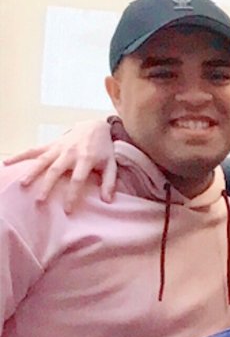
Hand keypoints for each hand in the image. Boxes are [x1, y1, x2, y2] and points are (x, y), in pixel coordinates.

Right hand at [4, 119, 118, 208]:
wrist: (94, 126)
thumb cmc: (103, 149)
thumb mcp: (111, 165)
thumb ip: (109, 183)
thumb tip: (108, 201)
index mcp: (86, 159)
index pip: (78, 180)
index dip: (72, 195)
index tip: (67, 210)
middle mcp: (70, 153)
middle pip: (56, 170)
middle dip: (47, 185)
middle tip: (39, 200)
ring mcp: (58, 147)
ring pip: (42, 160)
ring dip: (32, 172)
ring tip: (23, 184)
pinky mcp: (50, 144)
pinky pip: (34, 150)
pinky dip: (20, 155)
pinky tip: (7, 162)